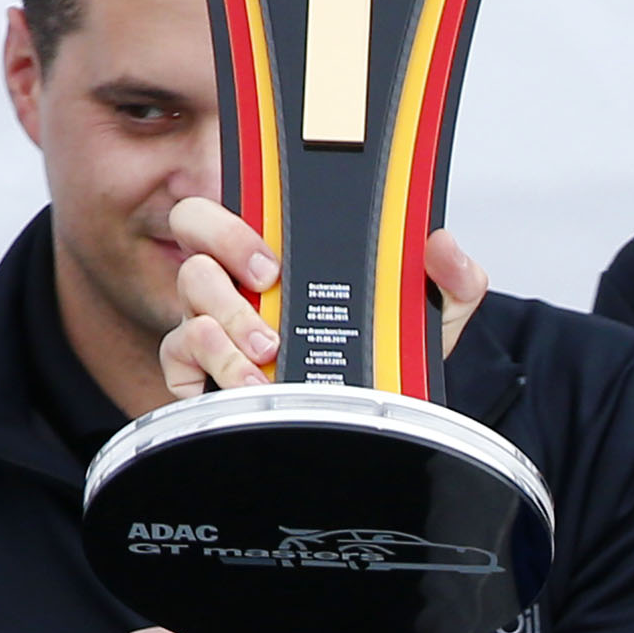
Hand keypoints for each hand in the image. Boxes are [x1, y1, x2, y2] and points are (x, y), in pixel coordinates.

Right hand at [159, 197, 483, 398]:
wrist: (382, 417)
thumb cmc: (392, 355)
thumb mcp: (432, 313)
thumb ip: (453, 275)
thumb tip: (442, 245)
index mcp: (279, 257)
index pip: (225, 215)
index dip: (232, 230)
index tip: (272, 264)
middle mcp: (237, 287)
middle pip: (192, 253)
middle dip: (223, 275)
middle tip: (270, 307)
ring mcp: (214, 329)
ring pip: (189, 312)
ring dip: (227, 335)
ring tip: (271, 361)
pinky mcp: (201, 374)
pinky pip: (180, 362)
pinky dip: (212, 373)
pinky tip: (251, 389)